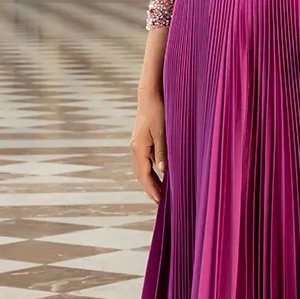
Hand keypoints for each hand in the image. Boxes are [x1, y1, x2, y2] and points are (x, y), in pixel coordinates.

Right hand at [131, 89, 166, 205]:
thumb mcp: (162, 132)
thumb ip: (162, 151)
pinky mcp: (142, 140)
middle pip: (141, 175)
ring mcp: (138, 144)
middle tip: (161, 203)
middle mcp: (136, 148)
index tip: (159, 202)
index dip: (152, 190)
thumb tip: (163, 170)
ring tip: (161, 192)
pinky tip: (161, 174)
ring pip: (143, 168)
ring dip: (151, 181)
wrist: (151, 95)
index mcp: (139, 148)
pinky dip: (152, 171)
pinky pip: (146, 161)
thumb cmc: (158, 111)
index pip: (144, 175)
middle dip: (150, 189)